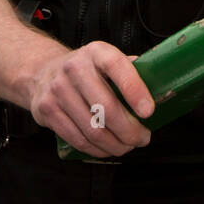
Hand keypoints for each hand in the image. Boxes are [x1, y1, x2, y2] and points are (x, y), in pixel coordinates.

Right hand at [28, 41, 153, 158]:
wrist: (43, 73)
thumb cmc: (85, 70)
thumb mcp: (106, 59)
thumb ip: (130, 70)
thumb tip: (160, 87)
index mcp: (96, 52)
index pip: (116, 66)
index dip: (134, 89)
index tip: (149, 111)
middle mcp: (74, 68)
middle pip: (106, 108)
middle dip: (130, 131)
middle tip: (143, 137)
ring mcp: (58, 90)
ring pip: (93, 130)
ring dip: (116, 145)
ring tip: (128, 145)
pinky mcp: (48, 111)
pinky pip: (78, 140)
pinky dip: (98, 150)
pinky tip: (108, 148)